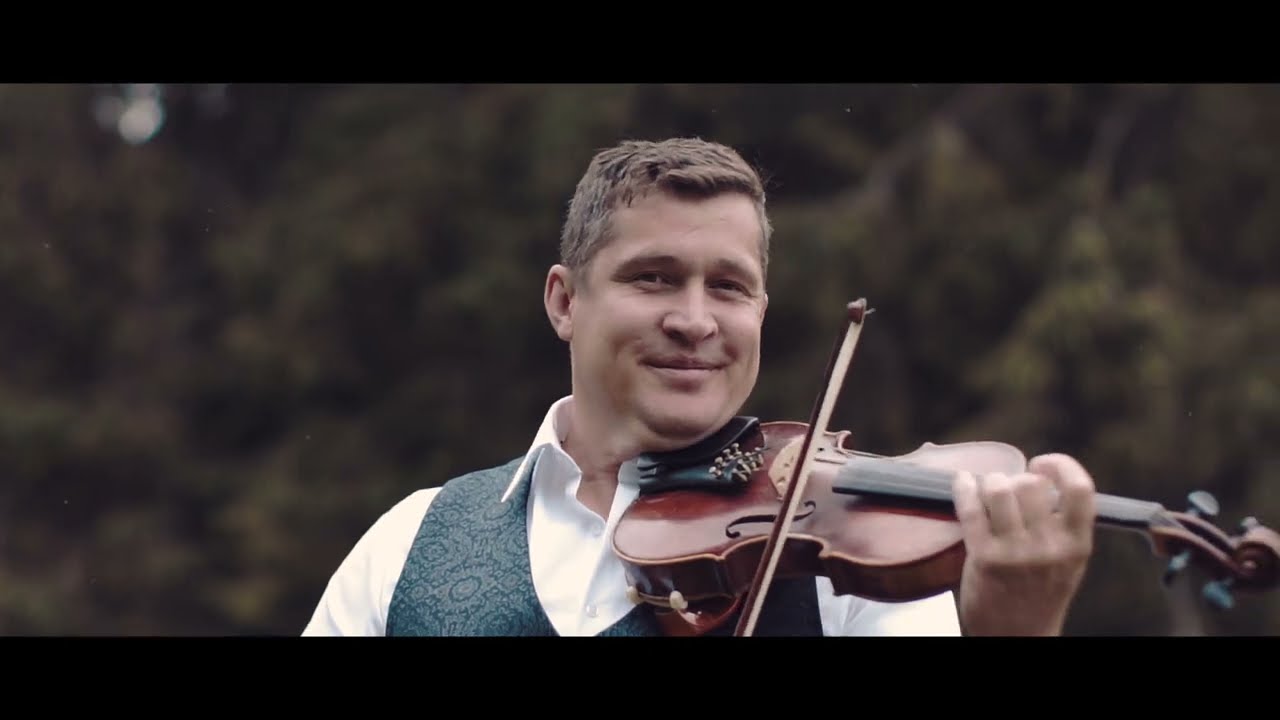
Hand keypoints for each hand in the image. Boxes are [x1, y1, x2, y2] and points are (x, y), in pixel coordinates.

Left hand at [952, 453, 1096, 635]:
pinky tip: (961, 482)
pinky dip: (963, 488)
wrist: (1018, 636)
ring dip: (990, 482)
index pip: (1080, 489)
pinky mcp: (984, 557)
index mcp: (1077, 545)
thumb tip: (1037, 477)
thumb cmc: (1038, 594)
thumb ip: (1060, 525)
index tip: (1043, 463)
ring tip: (987, 490)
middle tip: (1008, 487)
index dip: (1061, 465)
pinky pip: (970, 509)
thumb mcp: (1066, 561)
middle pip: (1031, 484)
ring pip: (1000, 490)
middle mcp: (1050, 547)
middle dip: (1016, 477)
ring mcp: (1016, 552)